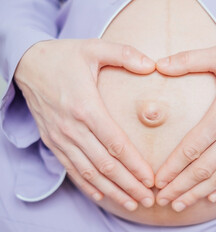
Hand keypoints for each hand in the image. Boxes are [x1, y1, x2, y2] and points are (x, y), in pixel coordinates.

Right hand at [15, 39, 155, 210]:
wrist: (28, 64)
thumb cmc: (65, 56)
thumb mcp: (94, 48)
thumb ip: (125, 54)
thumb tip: (152, 65)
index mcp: (86, 107)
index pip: (115, 144)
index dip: (134, 164)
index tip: (151, 179)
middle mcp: (72, 127)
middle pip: (105, 164)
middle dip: (128, 184)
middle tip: (149, 199)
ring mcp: (60, 137)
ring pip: (89, 172)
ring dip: (112, 190)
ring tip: (132, 203)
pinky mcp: (53, 141)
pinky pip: (71, 169)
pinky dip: (87, 185)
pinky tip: (102, 196)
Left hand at [155, 45, 215, 211]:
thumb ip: (188, 60)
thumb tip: (158, 64)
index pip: (191, 149)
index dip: (172, 168)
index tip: (157, 180)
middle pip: (203, 169)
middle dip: (180, 187)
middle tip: (162, 199)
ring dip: (199, 193)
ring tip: (180, 204)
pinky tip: (211, 196)